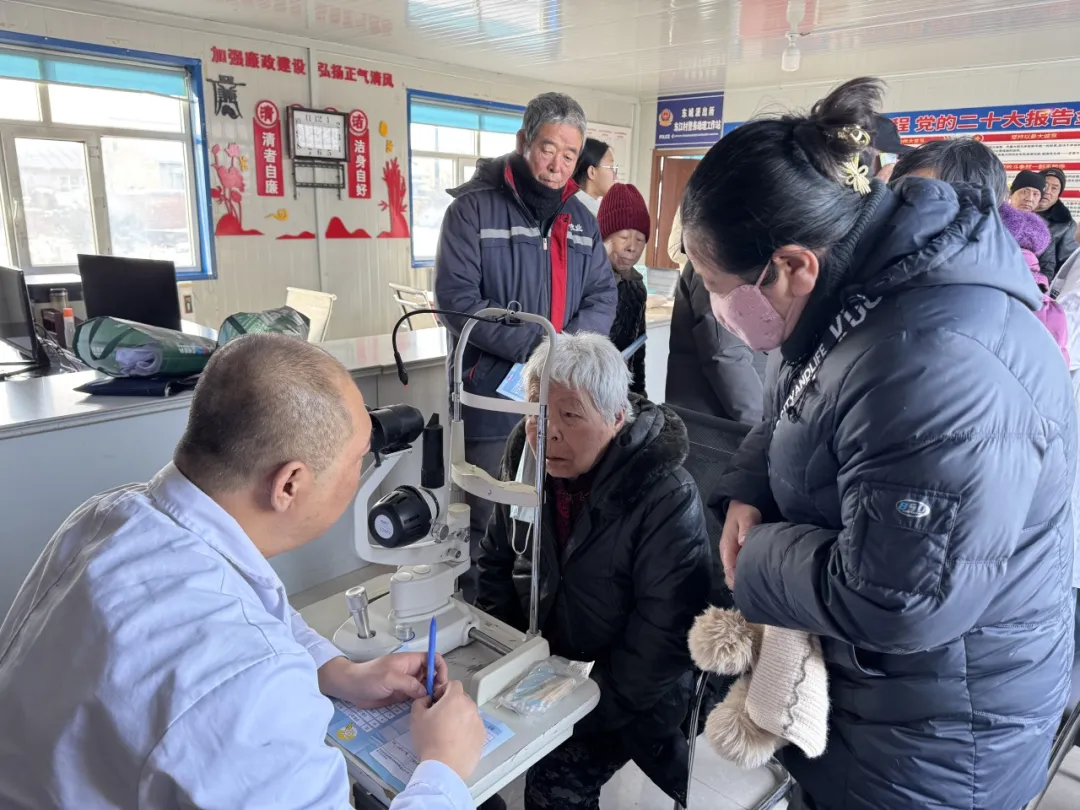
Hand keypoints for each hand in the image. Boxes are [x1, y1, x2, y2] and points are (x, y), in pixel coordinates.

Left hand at [318, 653, 447, 708]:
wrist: (350, 688)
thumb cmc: (369, 677)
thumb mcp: (391, 678)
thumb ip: (410, 684)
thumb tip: (425, 692)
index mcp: (410, 661)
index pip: (432, 658)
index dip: (440, 667)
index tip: (441, 682)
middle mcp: (410, 671)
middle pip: (431, 674)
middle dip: (437, 683)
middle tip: (438, 698)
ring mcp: (406, 683)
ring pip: (425, 686)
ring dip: (430, 693)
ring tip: (433, 704)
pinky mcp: (401, 695)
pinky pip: (416, 696)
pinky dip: (422, 701)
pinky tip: (424, 708)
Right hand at [411, 681, 485, 780]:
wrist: (444, 766)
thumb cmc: (429, 739)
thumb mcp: (416, 716)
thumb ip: (421, 701)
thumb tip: (428, 699)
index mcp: (456, 698)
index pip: (453, 684)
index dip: (443, 690)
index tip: (436, 702)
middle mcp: (471, 707)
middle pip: (462, 698)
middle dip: (452, 704)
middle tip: (440, 718)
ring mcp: (479, 722)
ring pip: (468, 714)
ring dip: (460, 717)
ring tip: (448, 733)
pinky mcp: (482, 737)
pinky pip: (473, 728)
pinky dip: (466, 731)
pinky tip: (456, 743)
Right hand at [720, 500, 761, 589]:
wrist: (741, 506)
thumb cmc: (744, 511)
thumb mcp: (746, 516)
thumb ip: (746, 528)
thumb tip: (743, 542)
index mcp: (727, 548)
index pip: (729, 569)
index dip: (738, 580)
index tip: (751, 586)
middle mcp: (728, 554)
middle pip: (730, 576)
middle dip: (741, 584)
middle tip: (758, 589)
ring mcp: (732, 556)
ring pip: (734, 575)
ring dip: (743, 581)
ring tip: (759, 586)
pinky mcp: (738, 555)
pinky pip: (738, 570)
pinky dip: (745, 576)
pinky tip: (757, 579)